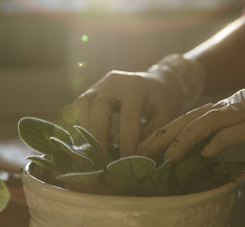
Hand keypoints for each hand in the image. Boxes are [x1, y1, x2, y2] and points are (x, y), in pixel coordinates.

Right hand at [74, 54, 204, 155]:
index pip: (128, 117)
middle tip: (102, 160)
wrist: (156, 81)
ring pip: (83, 104)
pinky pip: (80, 106)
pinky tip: (91, 140)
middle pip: (99, 107)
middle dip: (99, 136)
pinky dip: (83, 123)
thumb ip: (150, 133)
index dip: (126, 141)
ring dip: (86, 129)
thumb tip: (135, 157)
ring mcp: (100, 84)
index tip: (126, 162)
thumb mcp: (164, 115)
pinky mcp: (92, 90)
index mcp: (137, 87)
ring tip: (94, 151)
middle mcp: (115, 82)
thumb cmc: (163, 101)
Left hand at [138, 88, 244, 161]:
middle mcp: (228, 108)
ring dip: (185, 139)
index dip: (163, 132)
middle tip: (144, 152)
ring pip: (208, 121)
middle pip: (189, 119)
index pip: (185, 120)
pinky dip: (220, 141)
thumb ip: (215, 137)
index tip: (144, 147)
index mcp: (219, 110)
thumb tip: (192, 153)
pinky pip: (236, 131)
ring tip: (169, 157)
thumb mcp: (236, 131)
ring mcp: (244, 113)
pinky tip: (206, 154)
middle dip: (164, 135)